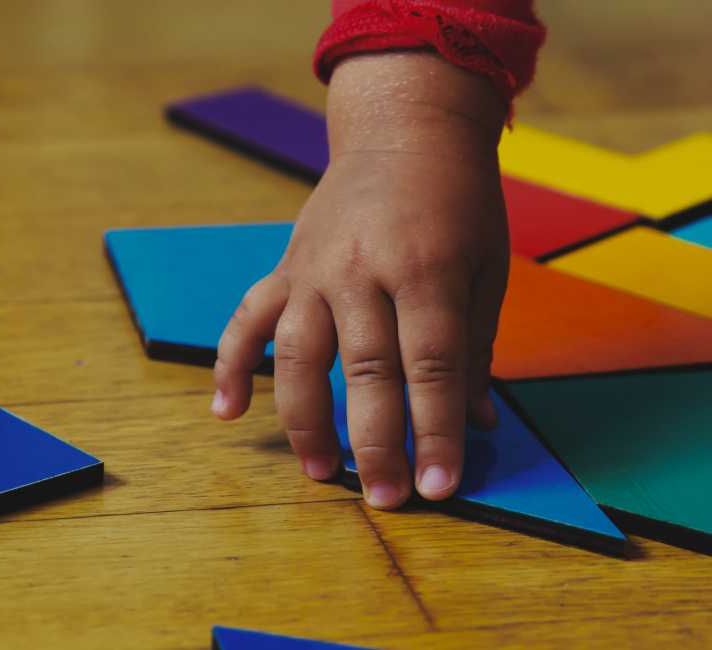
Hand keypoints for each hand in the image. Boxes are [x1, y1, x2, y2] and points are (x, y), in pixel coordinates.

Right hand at [209, 52, 510, 509]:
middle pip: (366, 371)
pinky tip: (225, 414)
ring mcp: (316, 268)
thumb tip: (475, 425)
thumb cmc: (458, 201)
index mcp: (426, 267)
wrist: (404, 128)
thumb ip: (474, 348)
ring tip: (322, 475)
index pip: (430, 365)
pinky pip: (248, 321)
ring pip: (300, 356)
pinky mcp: (286, 267)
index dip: (436, 430)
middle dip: (377, 443)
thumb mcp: (486, 268)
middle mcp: (363, 269)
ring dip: (307, 422)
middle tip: (389, 500)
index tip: (442, 485)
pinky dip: (231, 367)